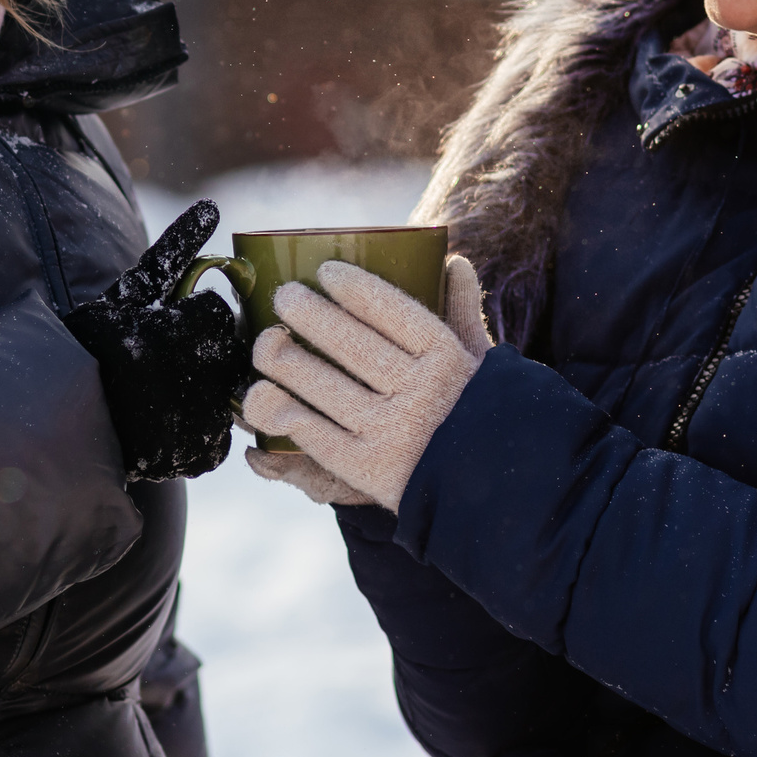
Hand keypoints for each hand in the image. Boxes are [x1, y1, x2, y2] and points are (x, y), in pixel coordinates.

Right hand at [63, 201, 249, 481]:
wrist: (62, 417)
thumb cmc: (95, 346)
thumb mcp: (131, 292)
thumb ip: (175, 248)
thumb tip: (211, 205)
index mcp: (179, 329)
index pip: (215, 314)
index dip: (191, 320)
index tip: (165, 330)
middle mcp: (195, 376)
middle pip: (227, 352)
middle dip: (204, 353)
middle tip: (166, 363)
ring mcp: (201, 418)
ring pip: (229, 392)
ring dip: (205, 388)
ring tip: (164, 392)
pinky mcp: (201, 454)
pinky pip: (221, 433)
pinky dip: (200, 427)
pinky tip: (168, 419)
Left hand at [241, 254, 490, 512]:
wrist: (491, 493)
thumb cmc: (477, 415)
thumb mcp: (481, 365)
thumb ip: (463, 314)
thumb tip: (457, 262)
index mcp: (449, 360)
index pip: (397, 313)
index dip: (357, 289)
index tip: (325, 271)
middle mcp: (422, 394)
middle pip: (352, 345)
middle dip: (309, 316)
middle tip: (284, 297)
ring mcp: (394, 434)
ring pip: (326, 388)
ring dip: (287, 362)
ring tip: (266, 343)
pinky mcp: (369, 470)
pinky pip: (317, 435)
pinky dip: (286, 414)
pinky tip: (265, 396)